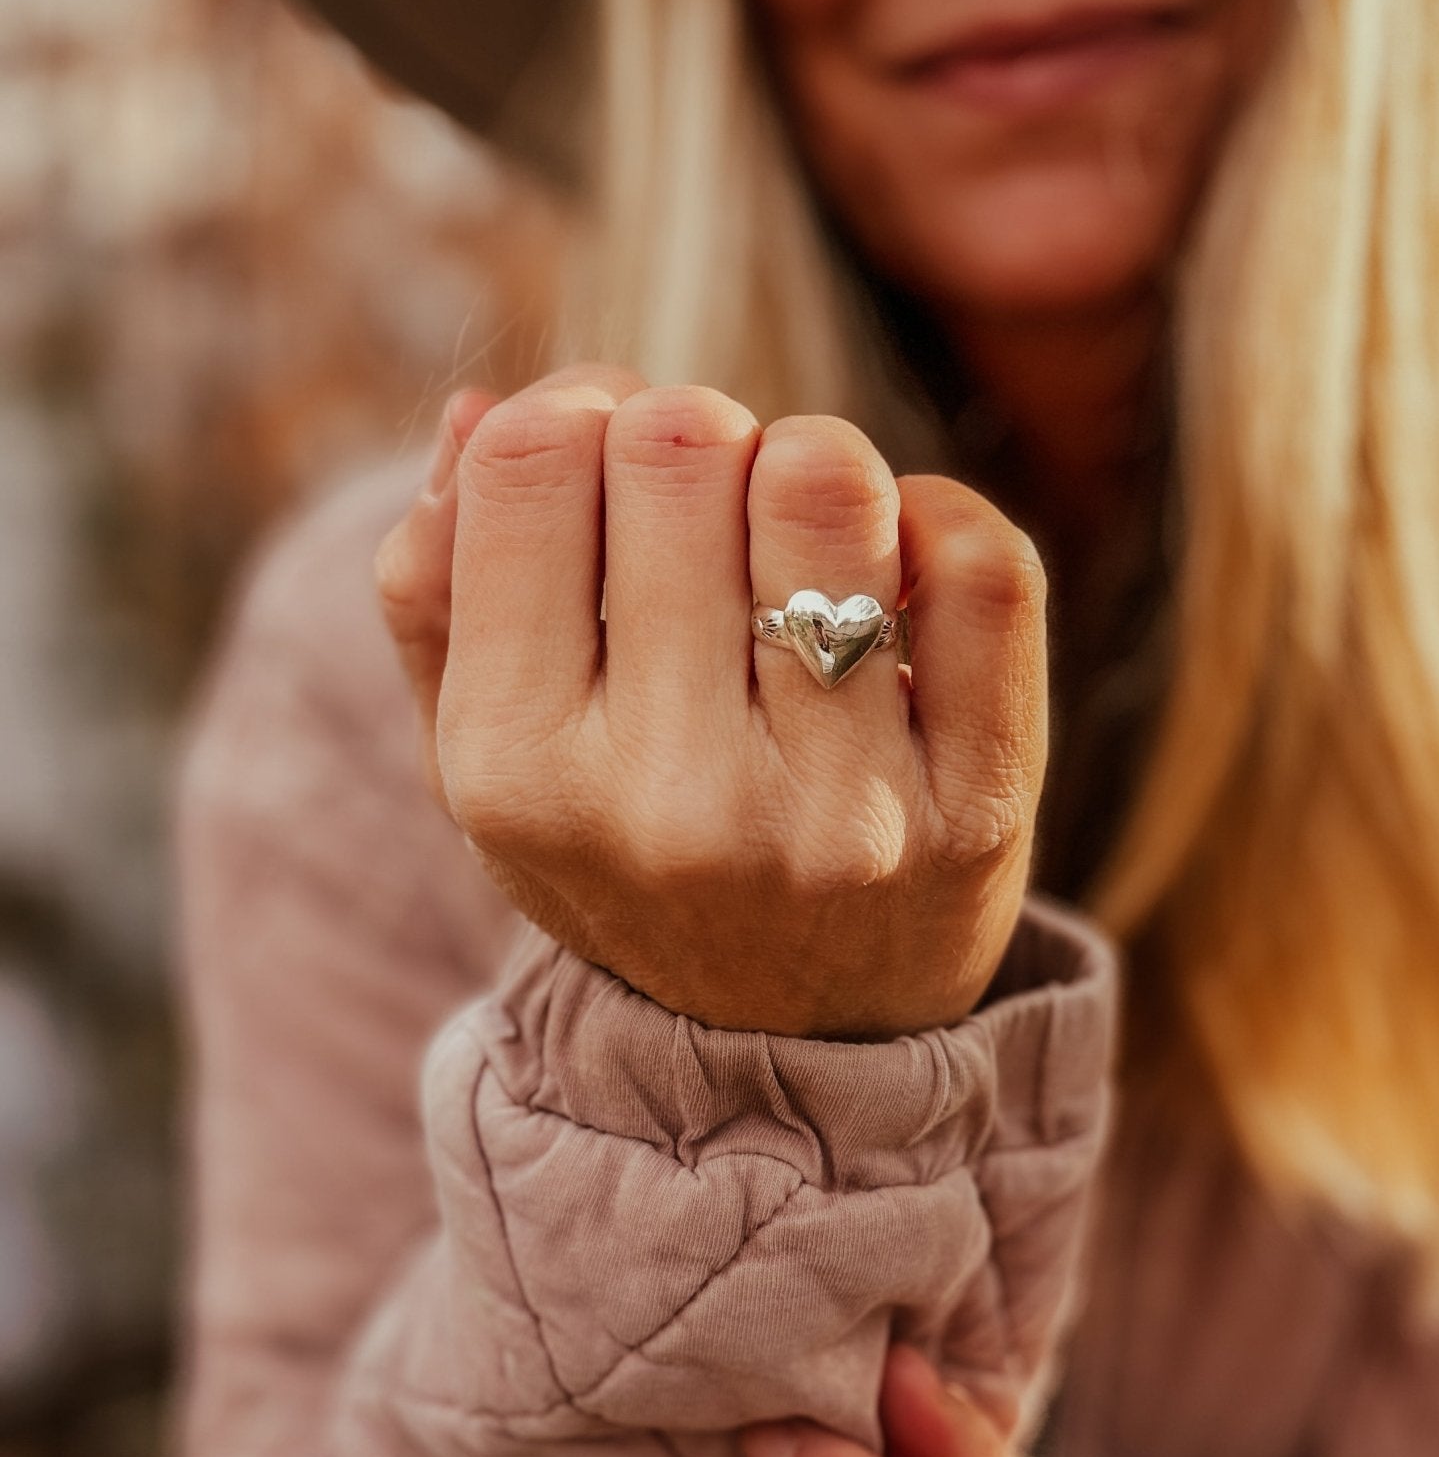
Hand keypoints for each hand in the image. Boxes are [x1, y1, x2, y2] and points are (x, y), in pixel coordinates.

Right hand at [374, 367, 1046, 1036]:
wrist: (788, 1050)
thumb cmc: (620, 850)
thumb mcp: (486, 748)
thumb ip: (440, 584)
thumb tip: (480, 406)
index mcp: (516, 769)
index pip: (533, 458)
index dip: (572, 407)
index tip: (603, 456)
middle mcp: (671, 799)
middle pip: (681, 443)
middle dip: (693, 433)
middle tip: (707, 507)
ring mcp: (835, 813)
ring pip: (828, 479)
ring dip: (811, 464)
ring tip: (798, 536)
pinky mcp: (975, 812)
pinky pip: (981, 560)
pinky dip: (937, 518)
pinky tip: (896, 572)